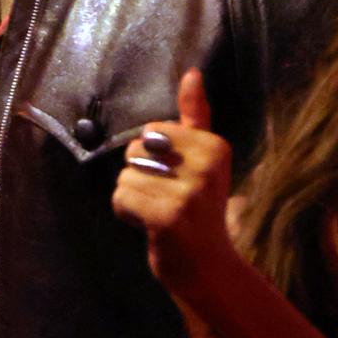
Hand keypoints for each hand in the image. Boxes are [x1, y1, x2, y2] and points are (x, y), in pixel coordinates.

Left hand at [110, 69, 235, 317]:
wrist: (207, 265)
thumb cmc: (199, 208)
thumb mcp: (204, 159)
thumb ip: (195, 116)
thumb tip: (193, 73)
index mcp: (215, 146)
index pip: (152, 131)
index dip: (152, 155)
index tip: (175, 178)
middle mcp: (206, 167)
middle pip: (135, 151)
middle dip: (140, 175)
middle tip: (166, 198)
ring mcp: (188, 193)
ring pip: (125, 177)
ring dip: (133, 197)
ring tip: (158, 213)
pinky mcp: (167, 217)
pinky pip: (121, 198)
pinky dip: (126, 213)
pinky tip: (148, 225)